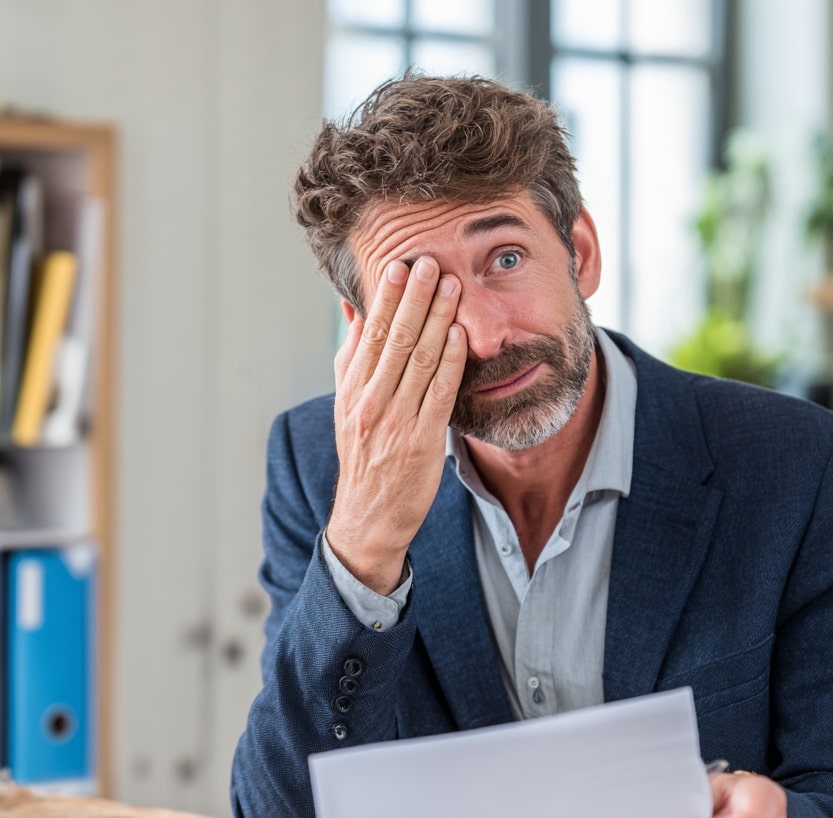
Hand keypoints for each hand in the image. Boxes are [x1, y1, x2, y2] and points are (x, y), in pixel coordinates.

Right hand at [326, 257, 466, 592]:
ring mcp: (396, 421)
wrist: (369, 514)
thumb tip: (355, 311)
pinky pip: (437, 394)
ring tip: (451, 286)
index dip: (387, 297)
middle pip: (394, 340)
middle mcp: (371, 401)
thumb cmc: (364, 453)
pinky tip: (459, 335)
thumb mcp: (348, 403)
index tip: (401, 264)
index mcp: (352, 388)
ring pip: (417, 361)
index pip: (370, 334)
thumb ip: (353, 358)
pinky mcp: (422, 440)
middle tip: (430, 261)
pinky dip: (449, 362)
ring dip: (436, 320)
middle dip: (414, 298)